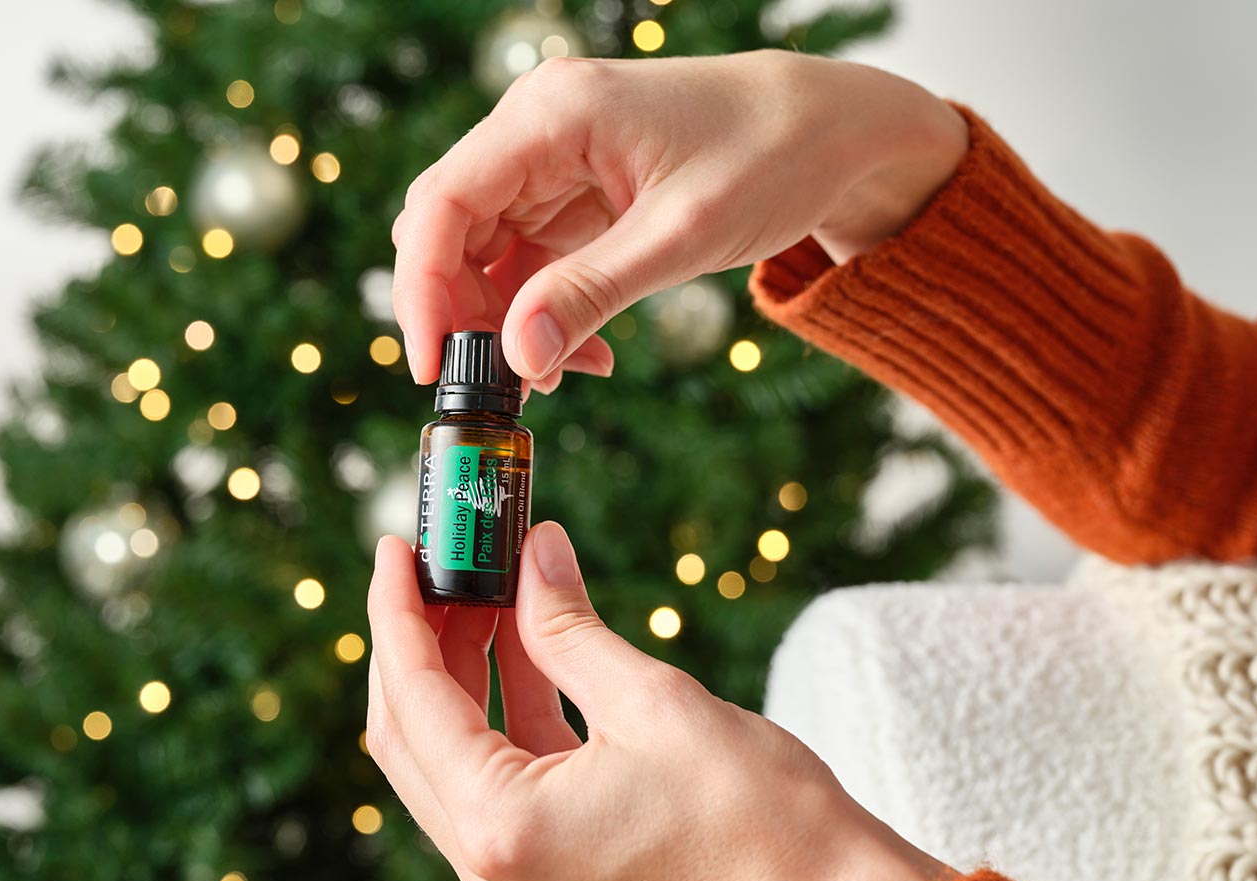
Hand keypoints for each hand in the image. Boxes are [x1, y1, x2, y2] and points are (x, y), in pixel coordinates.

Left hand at [365, 523, 950, 880]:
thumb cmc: (763, 822)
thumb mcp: (656, 703)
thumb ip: (571, 629)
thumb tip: (534, 555)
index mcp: (503, 828)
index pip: (414, 700)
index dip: (397, 612)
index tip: (396, 547)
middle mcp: (491, 872)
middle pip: (413, 737)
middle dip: (421, 640)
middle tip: (442, 562)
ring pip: (453, 762)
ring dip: (463, 675)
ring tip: (492, 591)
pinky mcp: (550, 880)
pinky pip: (501, 787)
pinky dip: (506, 718)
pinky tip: (530, 651)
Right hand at [391, 50, 966, 385]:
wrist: (834, 131)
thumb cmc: (771, 158)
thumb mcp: (681, 237)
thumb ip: (591, 293)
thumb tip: (516, 361)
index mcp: (553, 116)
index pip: (445, 203)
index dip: (422, 289)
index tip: (431, 367)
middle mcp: (538, 128)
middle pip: (452, 229)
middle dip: (465, 315)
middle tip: (503, 388)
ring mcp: (555, 159)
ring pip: (486, 251)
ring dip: (510, 322)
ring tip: (563, 376)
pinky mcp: (577, 191)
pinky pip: (531, 258)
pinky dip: (545, 310)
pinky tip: (586, 354)